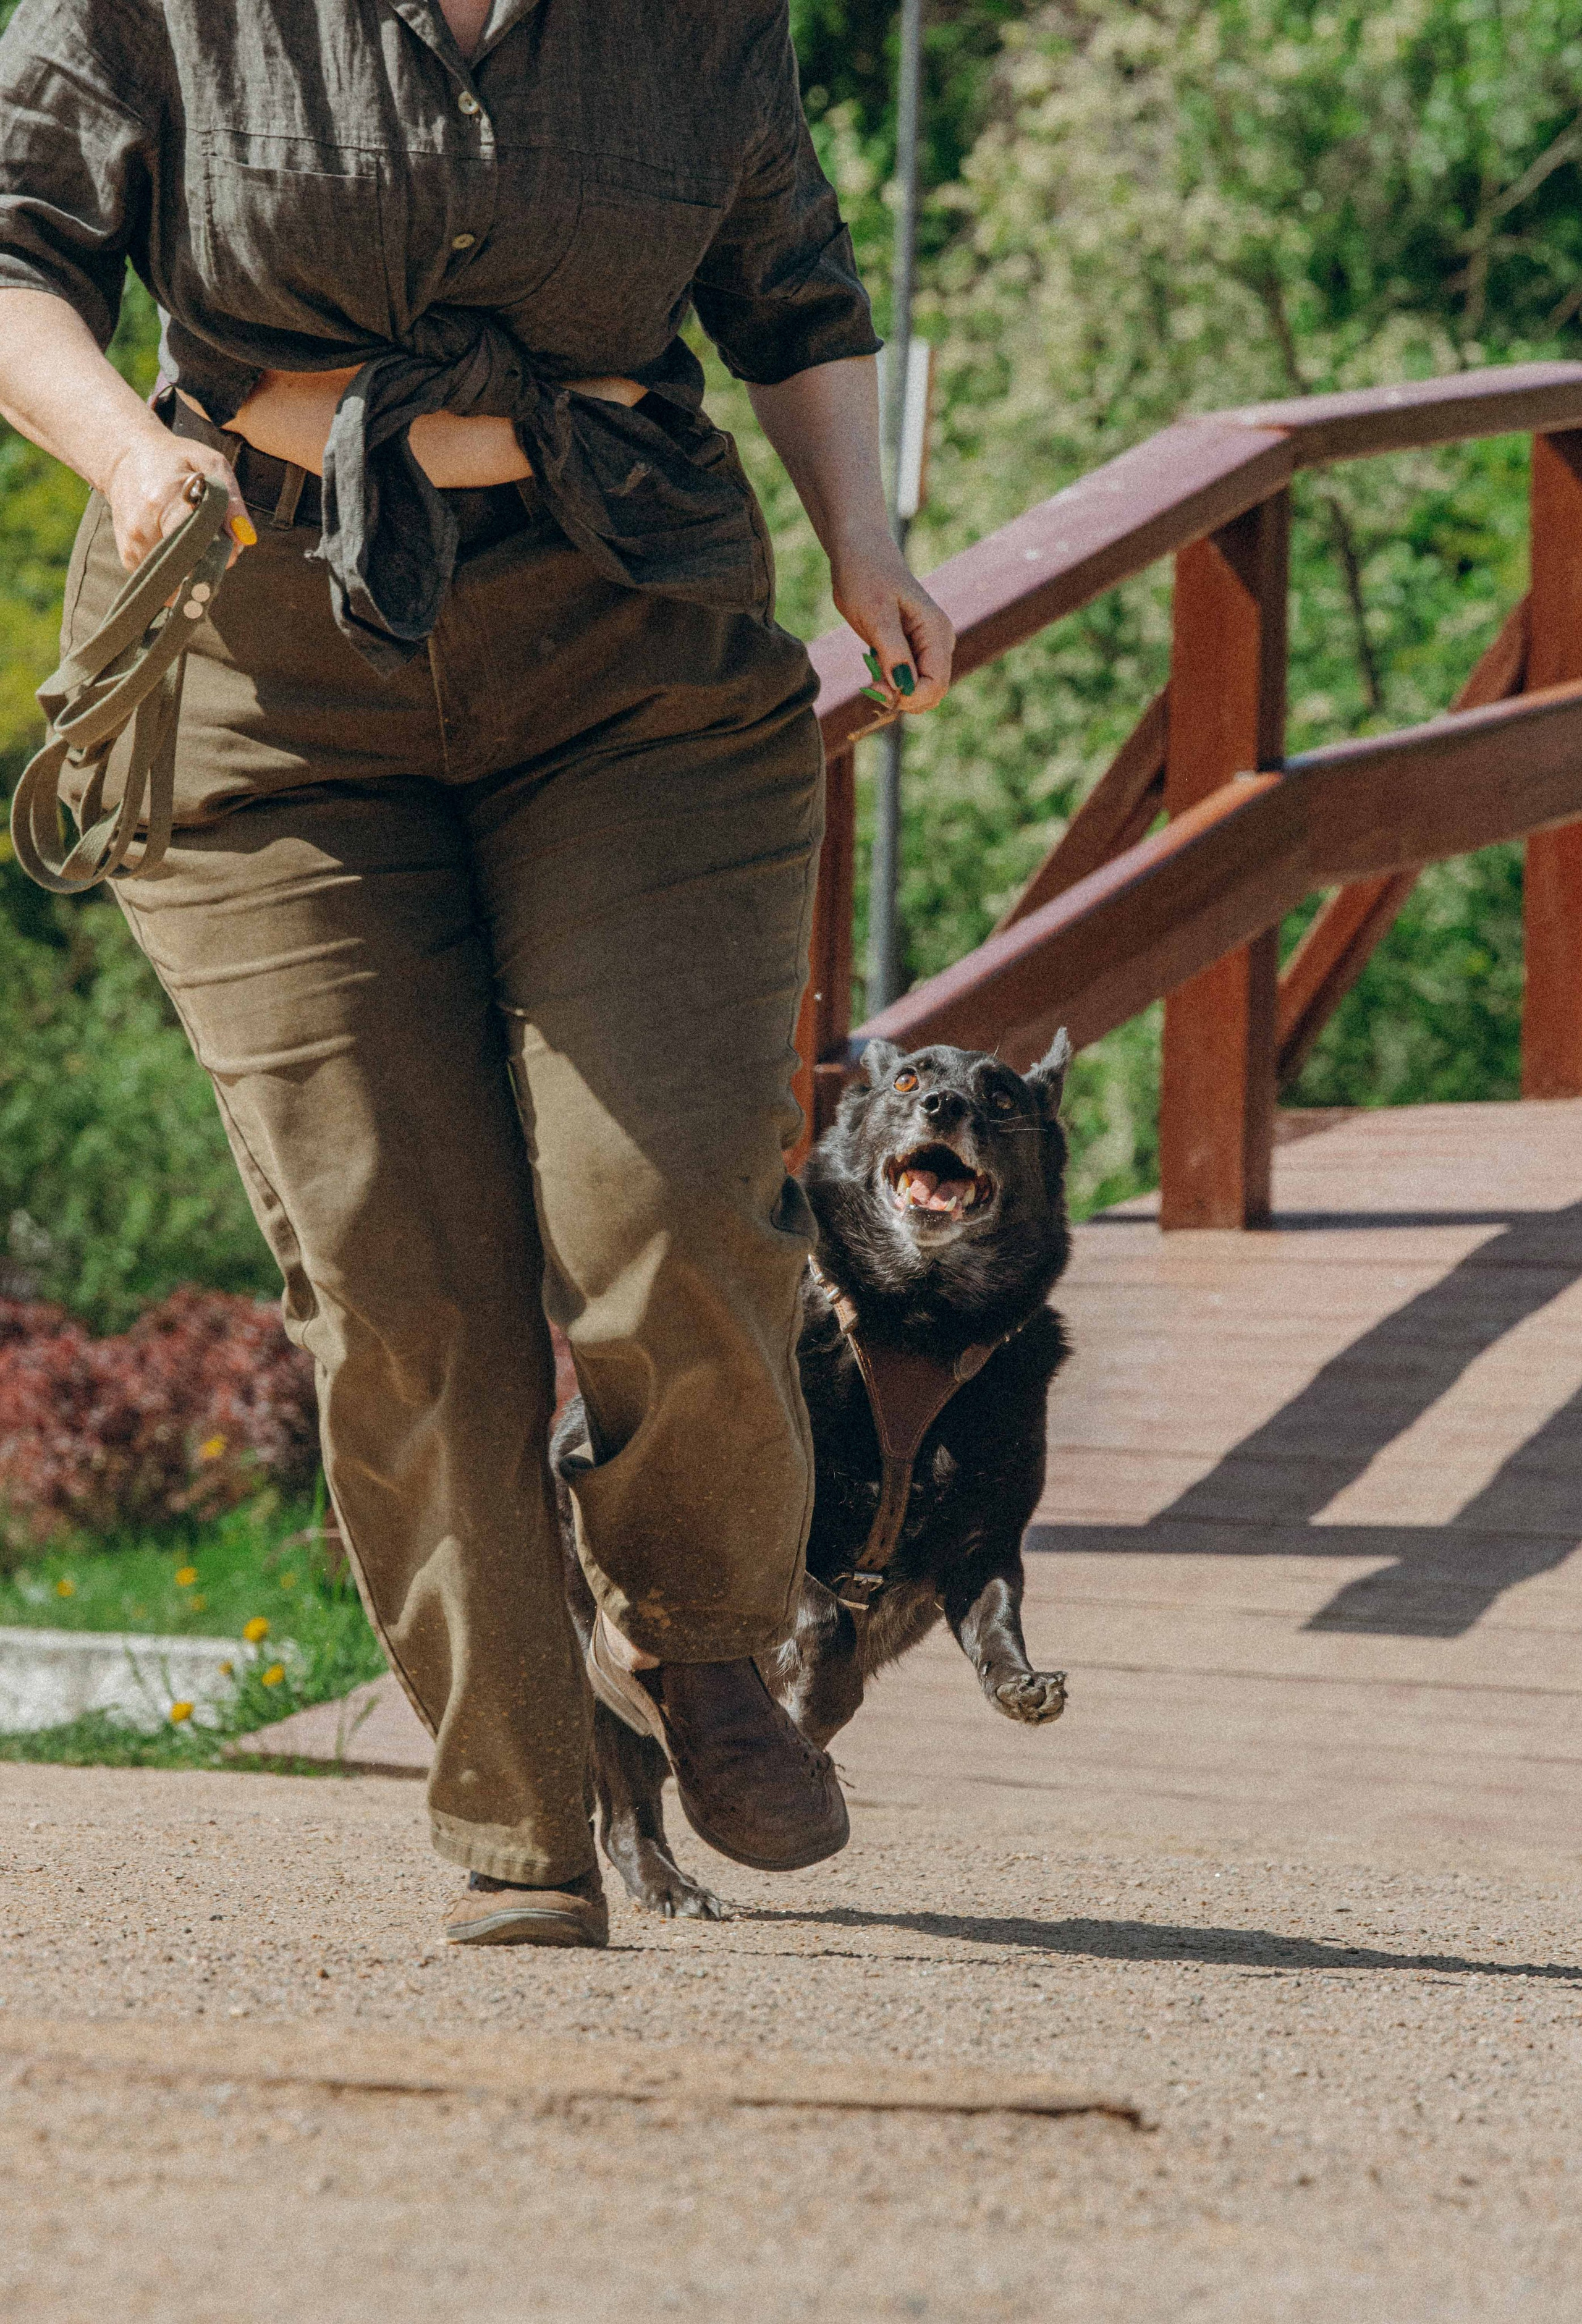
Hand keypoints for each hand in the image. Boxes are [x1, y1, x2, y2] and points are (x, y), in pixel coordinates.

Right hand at [100, 420, 254, 572]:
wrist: (124, 459)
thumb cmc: (174, 459)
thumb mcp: (209, 463)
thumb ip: (231, 499)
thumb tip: (246, 538)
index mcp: (162, 502)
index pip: (196, 545)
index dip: (219, 554)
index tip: (230, 550)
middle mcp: (142, 529)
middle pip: (190, 568)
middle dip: (212, 564)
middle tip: (218, 544)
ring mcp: (133, 548)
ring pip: (178, 580)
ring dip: (196, 568)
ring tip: (196, 538)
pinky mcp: (129, 560)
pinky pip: (165, 580)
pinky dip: (179, 570)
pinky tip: (180, 545)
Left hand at [828, 529, 954, 715]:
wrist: (859, 554)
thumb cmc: (866, 577)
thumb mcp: (876, 614)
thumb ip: (892, 652)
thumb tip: (903, 687)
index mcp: (936, 632)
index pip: (936, 683)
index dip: (909, 697)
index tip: (876, 689)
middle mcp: (938, 643)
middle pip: (931, 692)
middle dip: (902, 698)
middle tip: (870, 685)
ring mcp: (926, 648)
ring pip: (918, 690)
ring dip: (893, 693)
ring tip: (870, 675)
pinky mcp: (911, 651)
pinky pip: (906, 681)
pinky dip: (888, 685)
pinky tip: (872, 672)